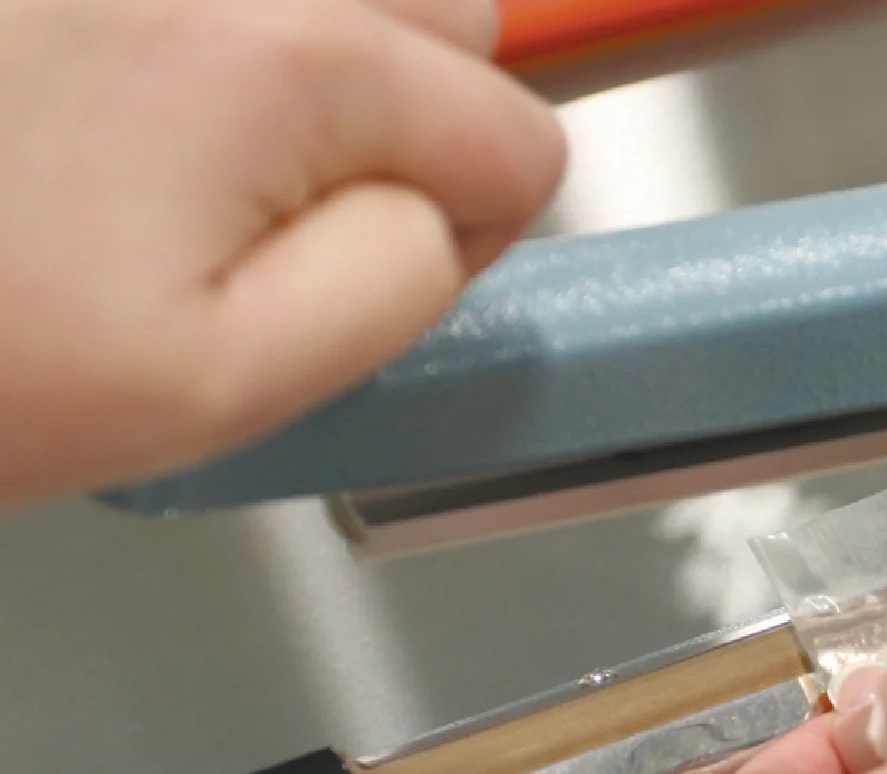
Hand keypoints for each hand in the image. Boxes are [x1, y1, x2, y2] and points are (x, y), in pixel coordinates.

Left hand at [0, 0, 565, 506]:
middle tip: (297, 201)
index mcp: (280, 65)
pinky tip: (134, 96)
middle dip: (414, 107)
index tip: (379, 266)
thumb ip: (400, 284)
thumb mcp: (229, 385)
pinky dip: (224, 36)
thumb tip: (449, 210)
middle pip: (449, 10)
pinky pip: (230, 2)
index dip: (471, 228)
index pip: (516, 134)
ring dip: (324, 54)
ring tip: (206, 145)